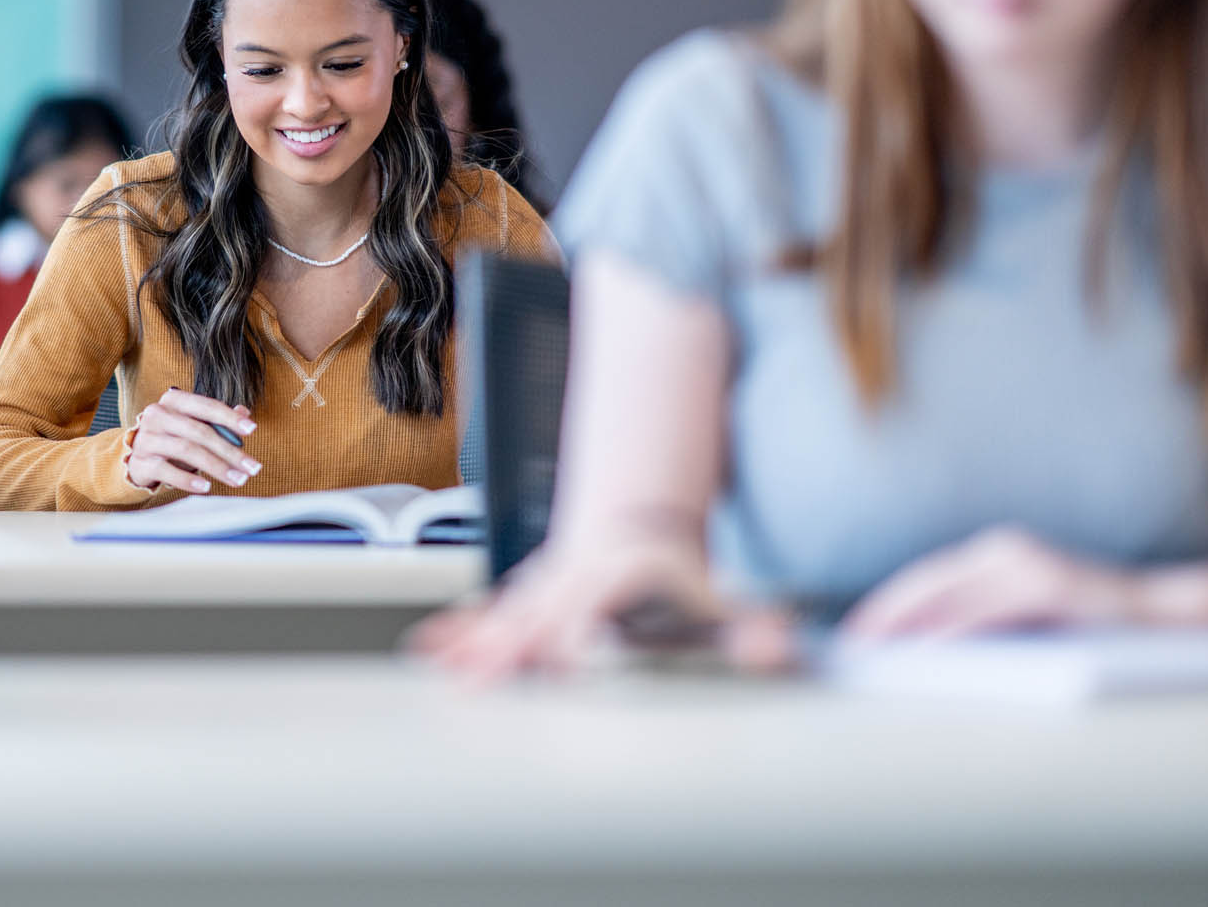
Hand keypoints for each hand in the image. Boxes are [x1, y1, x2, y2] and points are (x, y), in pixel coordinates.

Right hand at [124, 388, 261, 493]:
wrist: (135, 457)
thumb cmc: (172, 438)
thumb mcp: (193, 425)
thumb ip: (217, 419)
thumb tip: (245, 412)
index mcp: (173, 400)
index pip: (206, 406)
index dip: (230, 417)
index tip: (252, 430)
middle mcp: (157, 415)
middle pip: (200, 432)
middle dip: (230, 451)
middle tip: (252, 467)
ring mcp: (147, 438)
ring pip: (187, 451)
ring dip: (216, 467)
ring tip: (237, 479)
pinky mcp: (140, 462)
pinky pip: (167, 471)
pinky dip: (188, 480)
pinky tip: (207, 487)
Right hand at [411, 525, 765, 682]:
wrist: (636, 527)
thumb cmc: (678, 582)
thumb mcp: (718, 607)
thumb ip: (748, 633)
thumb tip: (778, 649)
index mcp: (620, 579)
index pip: (595, 610)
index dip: (578, 632)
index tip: (562, 656)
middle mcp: (576, 581)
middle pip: (539, 617)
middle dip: (509, 647)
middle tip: (481, 679)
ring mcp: (546, 588)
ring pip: (506, 613)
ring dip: (473, 641)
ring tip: (442, 667)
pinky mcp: (526, 598)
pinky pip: (488, 613)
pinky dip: (459, 631)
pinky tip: (429, 651)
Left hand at [841, 527, 1138, 639]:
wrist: (1159, 617)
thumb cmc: (1085, 626)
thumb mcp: (1023, 616)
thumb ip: (981, 618)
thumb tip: (919, 644)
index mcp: (994, 554)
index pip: (926, 578)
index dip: (888, 603)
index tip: (856, 630)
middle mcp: (1004, 549)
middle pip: (927, 580)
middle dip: (884, 612)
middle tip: (852, 642)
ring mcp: (1025, 564)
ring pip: (948, 591)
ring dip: (905, 620)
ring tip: (874, 646)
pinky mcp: (1047, 586)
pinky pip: (986, 609)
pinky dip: (951, 628)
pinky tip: (925, 647)